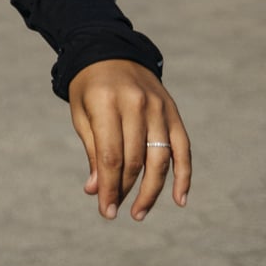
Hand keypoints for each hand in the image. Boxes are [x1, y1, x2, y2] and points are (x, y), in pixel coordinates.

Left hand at [67, 59, 192, 219]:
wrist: (111, 52)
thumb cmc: (90, 88)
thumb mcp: (82, 114)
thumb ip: (93, 151)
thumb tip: (96, 190)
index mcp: (106, 102)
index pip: (111, 155)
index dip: (109, 187)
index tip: (105, 210)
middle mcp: (136, 104)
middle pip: (135, 160)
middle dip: (124, 190)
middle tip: (114, 211)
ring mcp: (159, 108)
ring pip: (160, 160)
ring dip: (151, 191)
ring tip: (139, 212)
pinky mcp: (174, 113)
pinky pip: (183, 149)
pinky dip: (183, 176)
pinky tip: (179, 199)